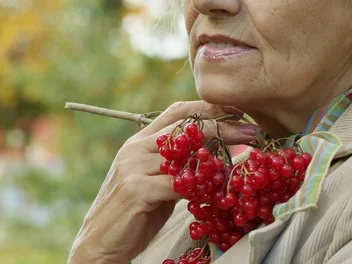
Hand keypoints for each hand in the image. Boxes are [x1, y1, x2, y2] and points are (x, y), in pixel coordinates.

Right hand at [67, 101, 258, 263]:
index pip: (176, 112)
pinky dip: (201, 188)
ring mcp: (133, 168)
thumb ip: (176, 167)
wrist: (99, 244)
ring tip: (244, 162)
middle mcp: (134, 148)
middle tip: (252, 133)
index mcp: (139, 142)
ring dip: (217, 157)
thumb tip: (212, 157)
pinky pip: (178, 183)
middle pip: (185, 126)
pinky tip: (217, 193)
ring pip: (184, 152)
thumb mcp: (155, 182)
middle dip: (223, 127)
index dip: (208, 108)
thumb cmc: (133, 215)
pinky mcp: (136, 190)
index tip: (238, 112)